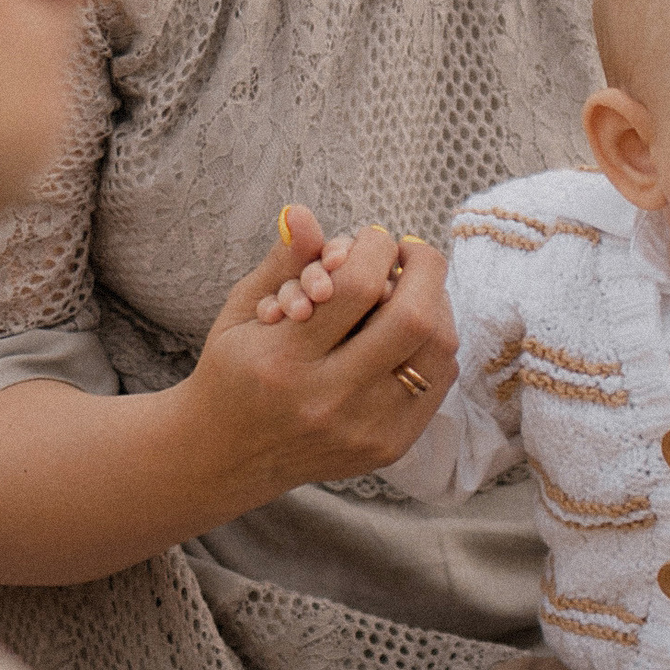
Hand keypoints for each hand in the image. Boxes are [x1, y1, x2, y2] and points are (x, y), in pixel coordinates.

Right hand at [182, 208, 457, 494]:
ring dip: (437, 305)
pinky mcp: (390, 447)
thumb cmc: (234, 371)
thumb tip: (305, 213)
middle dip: (423, 268)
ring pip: (438, 351)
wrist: (228, 455)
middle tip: (410, 252)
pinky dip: (435, 345)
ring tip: (414, 288)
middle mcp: (328, 399)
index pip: (356, 286)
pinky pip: (440, 382)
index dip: (375, 248)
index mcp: (283, 361)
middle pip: (412, 318)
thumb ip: (282, 261)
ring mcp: (365, 429)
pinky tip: (412, 329)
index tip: (372, 239)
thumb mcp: (241, 310)